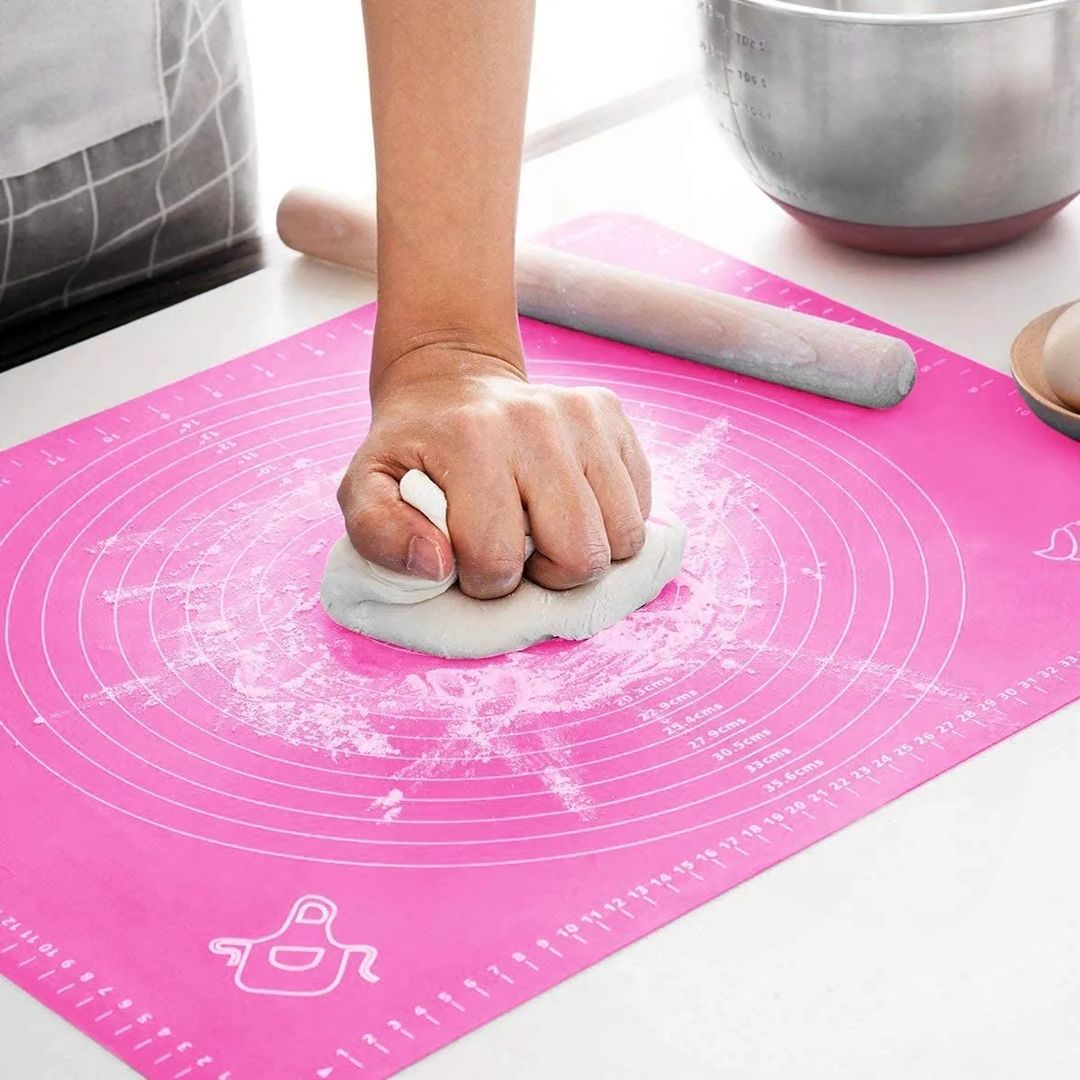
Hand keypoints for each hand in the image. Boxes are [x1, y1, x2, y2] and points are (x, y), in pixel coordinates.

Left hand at [337, 340, 651, 599]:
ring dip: (586, 553)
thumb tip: (438, 565)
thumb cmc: (411, 450)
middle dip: (548, 576)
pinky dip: (610, 524)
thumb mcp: (365, 488)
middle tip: (520, 553)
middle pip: (580, 555)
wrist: (451, 378)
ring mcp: (584, 415)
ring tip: (547, 533)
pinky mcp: (612, 415)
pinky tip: (571, 506)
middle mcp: (538, 420)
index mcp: (473, 439)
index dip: (483, 581)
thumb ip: (379, 534)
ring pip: (625, 537)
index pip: (498, 561)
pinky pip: (641, 507)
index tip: (467, 559)